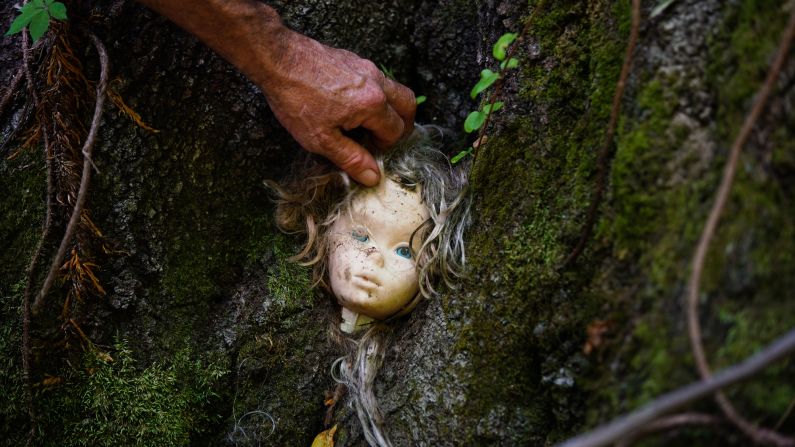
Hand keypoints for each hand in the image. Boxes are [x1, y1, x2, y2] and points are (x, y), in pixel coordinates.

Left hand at [259, 30, 415, 185]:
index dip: (386, 146)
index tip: (370, 152)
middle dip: (403, 125)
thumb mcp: (321, 139)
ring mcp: (367, 67)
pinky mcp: (354, 60)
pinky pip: (378, 79)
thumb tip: (373, 176)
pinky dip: (376, 95)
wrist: (276, 59)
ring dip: (390, 109)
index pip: (396, 131)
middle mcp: (376, 82)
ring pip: (395, 90)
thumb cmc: (296, 99)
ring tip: (369, 124)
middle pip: (408, 105)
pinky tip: (353, 106)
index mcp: (372, 104)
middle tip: (386, 139)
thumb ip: (351, 158)